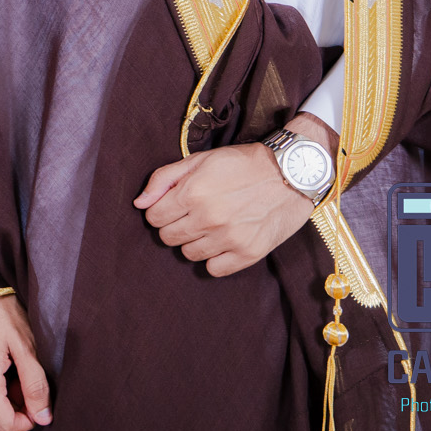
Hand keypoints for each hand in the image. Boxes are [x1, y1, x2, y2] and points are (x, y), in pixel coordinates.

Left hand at [135, 112, 338, 276]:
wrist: (291, 173)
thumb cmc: (242, 164)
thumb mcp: (200, 160)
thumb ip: (164, 179)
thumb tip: (140, 203)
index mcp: (193, 193)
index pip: (153, 217)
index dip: (160, 211)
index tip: (173, 206)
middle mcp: (208, 218)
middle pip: (168, 238)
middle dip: (174, 226)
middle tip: (191, 216)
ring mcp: (229, 238)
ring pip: (189, 254)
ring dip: (194, 242)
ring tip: (210, 226)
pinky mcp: (249, 253)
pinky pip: (214, 269)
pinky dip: (215, 258)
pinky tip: (223, 241)